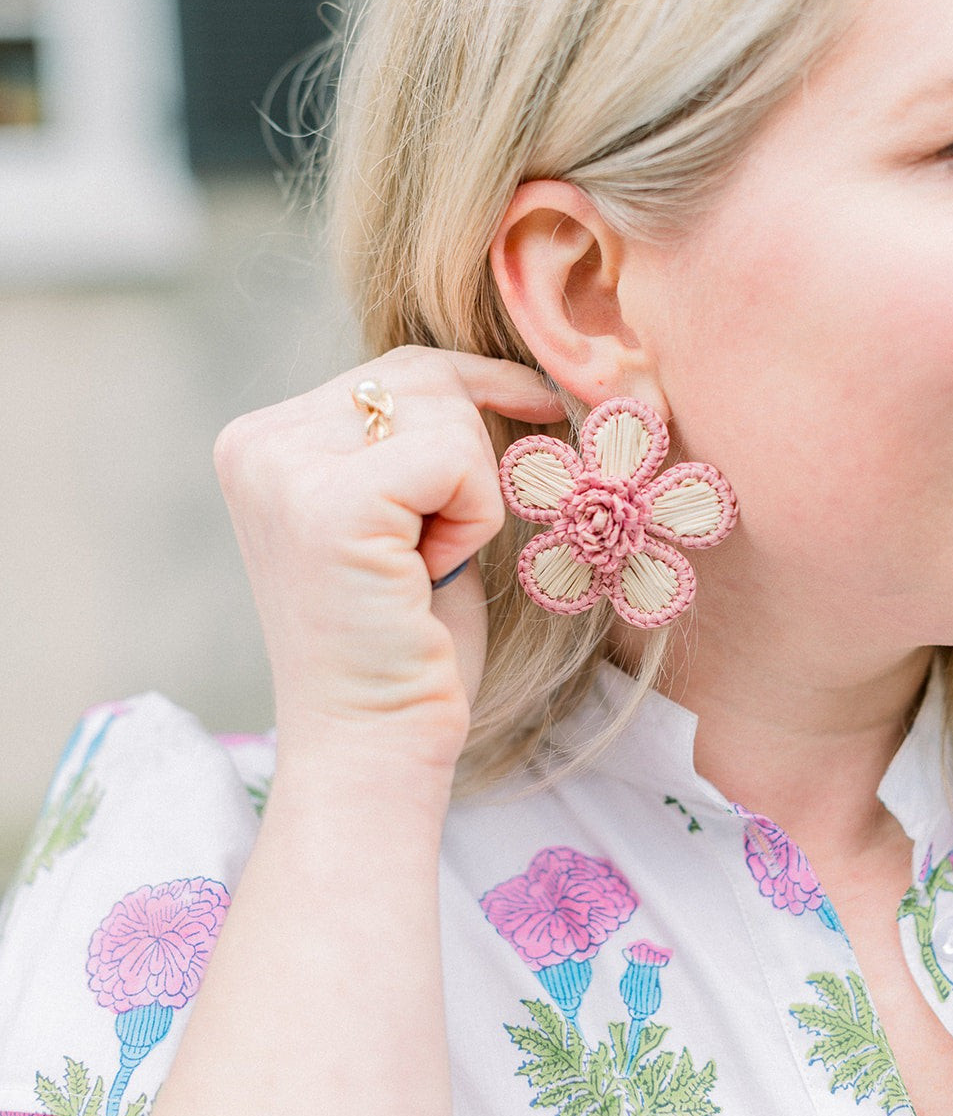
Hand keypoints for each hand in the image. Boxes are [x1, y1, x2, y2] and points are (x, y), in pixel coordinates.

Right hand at [213, 347, 564, 768]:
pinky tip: (430, 574)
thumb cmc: (402, 644)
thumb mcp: (399, 518)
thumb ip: (408, 442)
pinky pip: (457, 460)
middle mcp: (255, 445)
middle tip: (448, 544)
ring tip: (425, 566)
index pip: (393, 370)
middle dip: (473, 450)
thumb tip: (489, 376)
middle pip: (421, 376)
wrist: (373, 745)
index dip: (476, 391)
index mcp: (260, 443)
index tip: (534, 407)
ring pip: (445, 411)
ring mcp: (283, 470)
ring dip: (470, 493)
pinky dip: (474, 518)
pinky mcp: (330, 505)